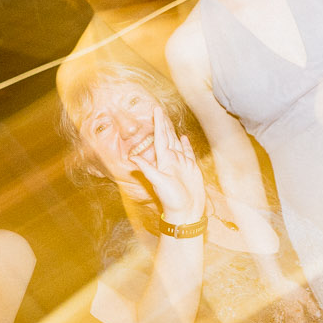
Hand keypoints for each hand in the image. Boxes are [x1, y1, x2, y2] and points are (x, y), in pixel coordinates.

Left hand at [128, 111, 206, 231]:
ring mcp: (181, 164)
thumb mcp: (158, 183)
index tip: (155, 110)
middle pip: (167, 137)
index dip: (158, 124)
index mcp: (164, 161)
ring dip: (172, 131)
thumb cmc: (172, 200)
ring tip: (169, 120)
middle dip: (164, 124)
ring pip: (176, 142)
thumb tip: (131, 158)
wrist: (186, 212)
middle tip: (160, 110)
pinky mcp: (190, 168)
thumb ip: (147, 169)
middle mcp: (171, 160)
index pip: (160, 138)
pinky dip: (185, 144)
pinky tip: (183, 137)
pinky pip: (187, 152)